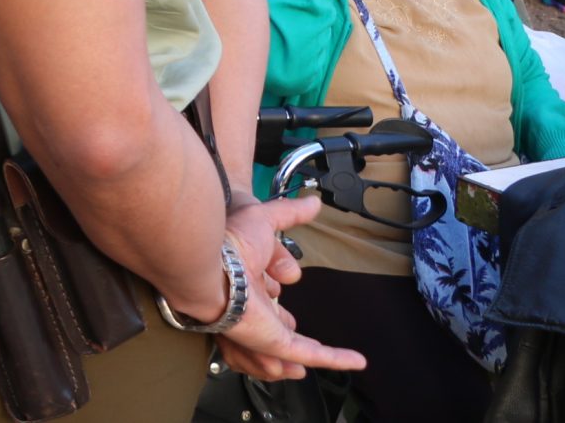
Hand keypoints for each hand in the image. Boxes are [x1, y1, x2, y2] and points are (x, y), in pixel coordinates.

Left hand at [214, 196, 368, 380]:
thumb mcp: (264, 219)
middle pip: (270, 328)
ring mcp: (260, 327)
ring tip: (313, 363)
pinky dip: (333, 359)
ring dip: (297, 359)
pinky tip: (356, 360)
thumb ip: (289, 212)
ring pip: (280, 351)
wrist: (208, 261)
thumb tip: (314, 201)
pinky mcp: (273, 340)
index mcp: (243, 281)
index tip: (280, 297)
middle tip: (298, 338)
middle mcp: (249, 307)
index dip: (274, 302)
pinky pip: (307, 353)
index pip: (263, 298)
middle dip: (283, 335)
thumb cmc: (227, 239)